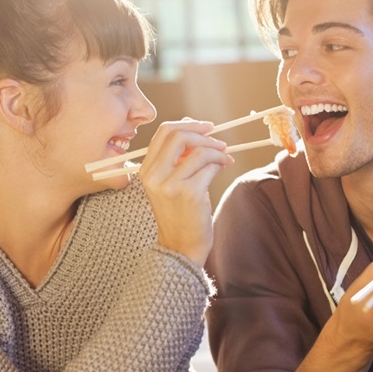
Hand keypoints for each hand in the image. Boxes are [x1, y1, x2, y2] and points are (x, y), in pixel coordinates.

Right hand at [139, 120, 233, 265]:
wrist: (180, 247)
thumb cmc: (180, 213)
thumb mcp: (170, 183)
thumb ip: (177, 157)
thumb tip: (194, 126)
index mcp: (146, 169)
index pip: (163, 132)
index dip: (187, 124)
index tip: (206, 127)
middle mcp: (154, 175)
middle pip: (178, 135)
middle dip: (204, 134)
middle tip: (219, 141)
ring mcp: (170, 185)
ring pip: (199, 151)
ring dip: (218, 152)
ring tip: (226, 159)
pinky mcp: (189, 193)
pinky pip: (210, 167)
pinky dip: (221, 164)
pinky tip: (224, 168)